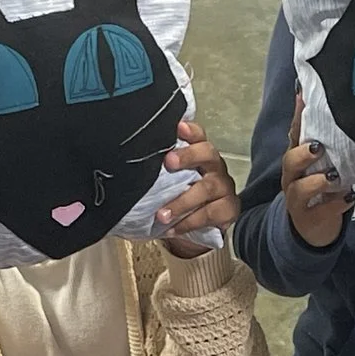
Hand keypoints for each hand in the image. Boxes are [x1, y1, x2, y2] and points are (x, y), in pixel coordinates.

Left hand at [156, 121, 237, 255]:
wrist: (197, 227)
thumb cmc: (179, 196)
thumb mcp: (168, 181)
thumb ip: (157, 171)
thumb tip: (125, 167)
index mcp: (199, 154)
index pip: (198, 135)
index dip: (190, 130)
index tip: (178, 127)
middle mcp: (215, 166)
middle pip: (207, 153)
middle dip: (188, 156)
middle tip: (168, 163)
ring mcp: (224, 187)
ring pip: (207, 188)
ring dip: (182, 202)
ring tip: (162, 215)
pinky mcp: (229, 209)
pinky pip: (211, 214)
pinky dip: (190, 222)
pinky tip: (173, 229)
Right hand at [278, 94, 350, 249]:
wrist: (314, 229)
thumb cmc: (321, 188)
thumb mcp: (325, 163)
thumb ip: (332, 140)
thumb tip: (348, 105)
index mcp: (296, 160)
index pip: (294, 134)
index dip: (297, 116)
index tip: (303, 97)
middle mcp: (292, 179)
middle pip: (289, 162)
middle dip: (302, 154)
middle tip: (318, 147)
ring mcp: (297, 201)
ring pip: (299, 190)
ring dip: (316, 181)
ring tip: (334, 176)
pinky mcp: (309, 219)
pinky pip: (320, 212)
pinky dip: (336, 204)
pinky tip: (350, 197)